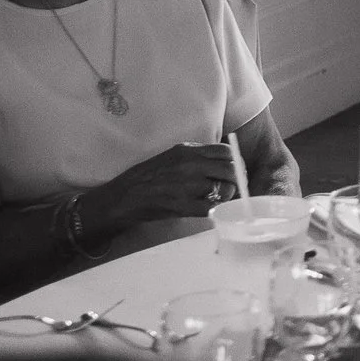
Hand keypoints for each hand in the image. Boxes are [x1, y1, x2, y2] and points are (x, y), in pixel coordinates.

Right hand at [86, 141, 240, 233]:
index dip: (236, 161)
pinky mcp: (181, 206)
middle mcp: (189, 165)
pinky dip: (215, 209)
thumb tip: (226, 161)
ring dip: (226, 196)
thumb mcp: (173, 156)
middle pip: (231, 170)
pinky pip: (211, 208)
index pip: (227, 151)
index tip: (235, 170)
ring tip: (219, 198)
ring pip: (224, 189)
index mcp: (188, 151)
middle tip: (233, 187)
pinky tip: (209, 208)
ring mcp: (186, 186)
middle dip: (236, 180)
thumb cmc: (148, 177)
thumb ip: (198, 156)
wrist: (123, 197)